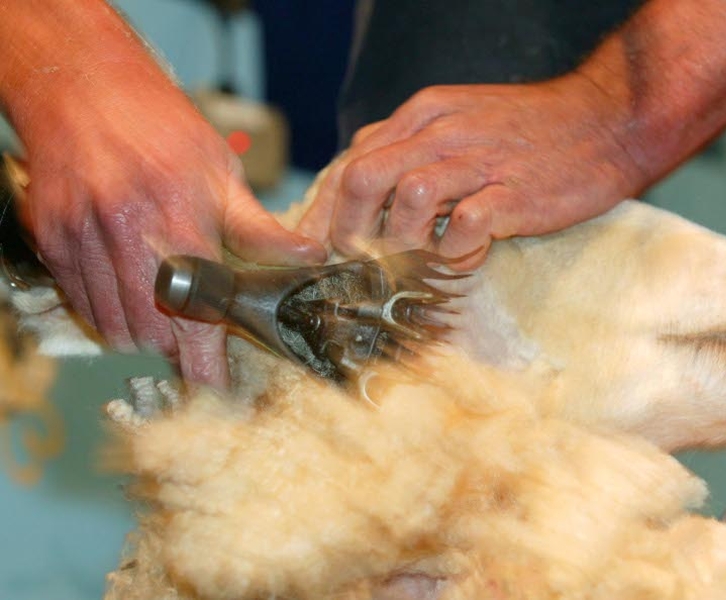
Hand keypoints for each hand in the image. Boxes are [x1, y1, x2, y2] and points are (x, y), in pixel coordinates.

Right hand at [17, 62, 324, 387]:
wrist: (83, 84)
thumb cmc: (159, 124)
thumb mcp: (220, 172)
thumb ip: (259, 227)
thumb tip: (307, 255)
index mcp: (178, 222)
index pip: (193, 317)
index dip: (203, 365)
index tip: (214, 389)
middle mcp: (124, 236)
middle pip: (150, 332)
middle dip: (174, 346)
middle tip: (193, 337)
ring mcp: (80, 239)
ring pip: (112, 325)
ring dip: (141, 332)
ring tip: (162, 307)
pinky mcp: (51, 239)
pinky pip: (81, 302)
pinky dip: (107, 310)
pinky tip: (128, 288)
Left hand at [299, 74, 646, 268]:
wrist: (605, 121)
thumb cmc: (526, 132)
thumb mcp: (456, 124)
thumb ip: (408, 150)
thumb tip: (361, 187)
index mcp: (422, 116)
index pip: (350, 163)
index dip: (324, 212)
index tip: (315, 249)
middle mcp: (442, 133)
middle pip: (364, 179)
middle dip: (348, 230)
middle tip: (358, 260)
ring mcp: (478, 161)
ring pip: (408, 200)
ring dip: (403, 241)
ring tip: (423, 255)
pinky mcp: (513, 194)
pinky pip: (465, 228)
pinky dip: (455, 252)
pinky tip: (468, 255)